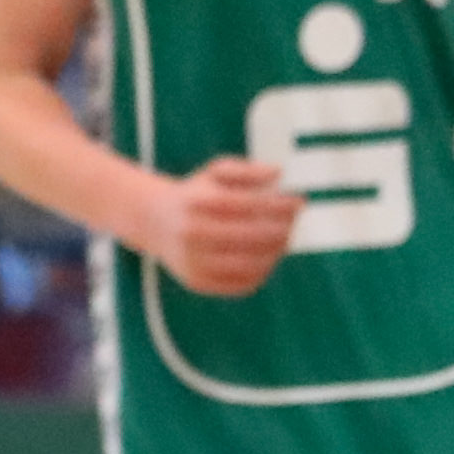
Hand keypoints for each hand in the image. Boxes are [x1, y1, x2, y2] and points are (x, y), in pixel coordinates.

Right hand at [151, 156, 303, 295]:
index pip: (249, 205)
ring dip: (275, 253)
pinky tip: (267, 258)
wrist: (154, 222)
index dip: (280, 205)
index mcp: (198, 202)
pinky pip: (240, 283)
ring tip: (283, 241)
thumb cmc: (195, 194)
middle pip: (252, 236)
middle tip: (293, 224)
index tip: (299, 202)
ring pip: (250, 264)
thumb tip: (279, 173)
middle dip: (282, 229)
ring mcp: (194, 261)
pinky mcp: (198, 282)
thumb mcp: (215, 172)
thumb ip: (247, 170)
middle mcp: (193, 233)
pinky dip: (261, 272)